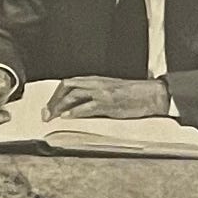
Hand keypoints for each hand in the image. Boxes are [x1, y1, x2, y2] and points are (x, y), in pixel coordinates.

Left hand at [44, 77, 166, 120]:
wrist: (151, 94)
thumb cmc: (133, 95)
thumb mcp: (110, 91)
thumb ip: (94, 96)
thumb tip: (79, 108)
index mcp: (95, 80)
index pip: (68, 83)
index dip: (55, 95)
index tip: (48, 108)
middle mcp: (95, 83)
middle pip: (66, 87)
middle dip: (53, 101)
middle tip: (46, 114)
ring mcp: (101, 92)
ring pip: (73, 95)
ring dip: (59, 107)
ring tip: (52, 117)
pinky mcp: (108, 102)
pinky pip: (88, 106)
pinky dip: (75, 112)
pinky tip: (67, 117)